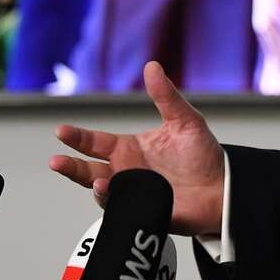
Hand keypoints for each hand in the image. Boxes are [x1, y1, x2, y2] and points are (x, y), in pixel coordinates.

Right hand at [48, 61, 224, 236]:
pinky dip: (117, 206)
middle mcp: (126, 173)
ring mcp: (134, 194)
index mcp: (130, 149)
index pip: (96, 142)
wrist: (223, 188)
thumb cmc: (203, 155)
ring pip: (103, 193)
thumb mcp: (185, 120)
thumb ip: (166, 96)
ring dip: (96, 187)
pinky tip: (117, 196)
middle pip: (89, 171)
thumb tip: (152, 66)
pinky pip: (125, 212)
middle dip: (71, 167)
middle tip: (56, 161)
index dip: (78, 137)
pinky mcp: (145, 212)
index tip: (61, 131)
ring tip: (98, 180)